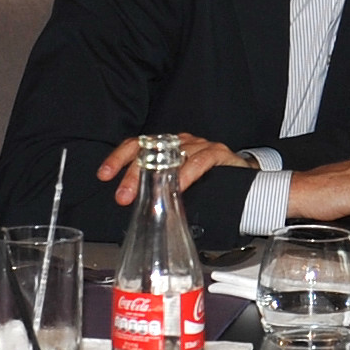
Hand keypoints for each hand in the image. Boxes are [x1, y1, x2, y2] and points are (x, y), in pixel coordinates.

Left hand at [96, 133, 248, 203]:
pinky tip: (179, 187)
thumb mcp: (178, 181)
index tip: (104, 175)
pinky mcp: (218, 152)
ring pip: (172, 156)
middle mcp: (179, 141)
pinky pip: (200, 161)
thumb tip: (135, 207)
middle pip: (149, 151)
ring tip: (149, 197)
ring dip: (158, 178)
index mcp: (165, 146)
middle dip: (133, 175)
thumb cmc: (208, 178)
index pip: (135, 145)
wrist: (246, 174)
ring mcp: (199, 145)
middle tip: (123, 196)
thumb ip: (159, 187)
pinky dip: (187, 175)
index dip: (118, 158)